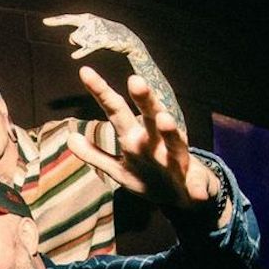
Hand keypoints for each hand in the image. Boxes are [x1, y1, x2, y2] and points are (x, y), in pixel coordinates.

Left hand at [43, 13, 140, 59]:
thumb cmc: (106, 34)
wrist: (125, 37)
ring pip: (79, 43)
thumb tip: (71, 39)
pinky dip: (80, 52)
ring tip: (98, 43)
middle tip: (91, 41)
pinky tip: (75, 56)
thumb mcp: (91, 30)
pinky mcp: (100, 40)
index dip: (56, 21)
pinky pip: (85, 48)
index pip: (68, 19)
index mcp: (86, 17)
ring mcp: (94, 30)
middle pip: (73, 38)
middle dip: (78, 43)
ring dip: (85, 47)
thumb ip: (79, 32)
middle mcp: (89, 21)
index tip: (44, 22)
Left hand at [66, 68, 224, 221]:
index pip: (117, 112)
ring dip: (170, 131)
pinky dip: (197, 186)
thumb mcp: (119, 169)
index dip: (102, 93)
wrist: (183, 196)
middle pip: (149, 117)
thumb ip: (96, 155)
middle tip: (135, 80)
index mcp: (136, 137)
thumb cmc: (149, 176)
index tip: (85, 72)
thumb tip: (71, 138)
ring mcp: (176, 160)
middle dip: (144, 99)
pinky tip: (197, 192)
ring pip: (174, 142)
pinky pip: (196, 184)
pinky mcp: (192, 181)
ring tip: (165, 119)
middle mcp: (156, 142)